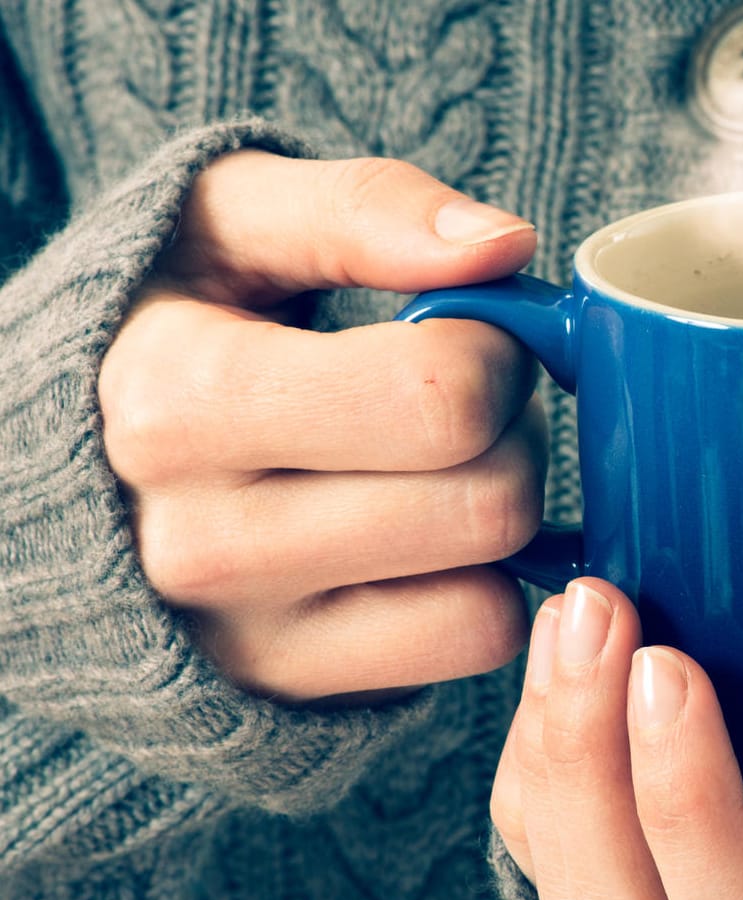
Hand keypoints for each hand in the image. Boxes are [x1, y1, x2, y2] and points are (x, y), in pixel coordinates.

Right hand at [99, 151, 545, 701]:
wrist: (71, 470)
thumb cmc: (180, 325)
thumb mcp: (237, 224)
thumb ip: (367, 209)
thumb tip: (504, 247)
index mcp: (181, 402)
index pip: (441, 396)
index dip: (494, 352)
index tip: (457, 335)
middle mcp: (204, 541)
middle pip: (487, 501)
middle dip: (511, 435)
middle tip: (462, 405)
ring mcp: (249, 635)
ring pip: (490, 587)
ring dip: (501, 517)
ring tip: (437, 468)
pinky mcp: (296, 686)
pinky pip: (475, 644)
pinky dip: (481, 588)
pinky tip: (428, 542)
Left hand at [490, 579, 742, 899]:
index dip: (693, 818)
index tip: (677, 668)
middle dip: (588, 757)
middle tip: (605, 609)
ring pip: (557, 871)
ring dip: (548, 738)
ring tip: (574, 606)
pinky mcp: (617, 871)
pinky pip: (536, 830)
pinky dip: (534, 739)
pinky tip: (562, 641)